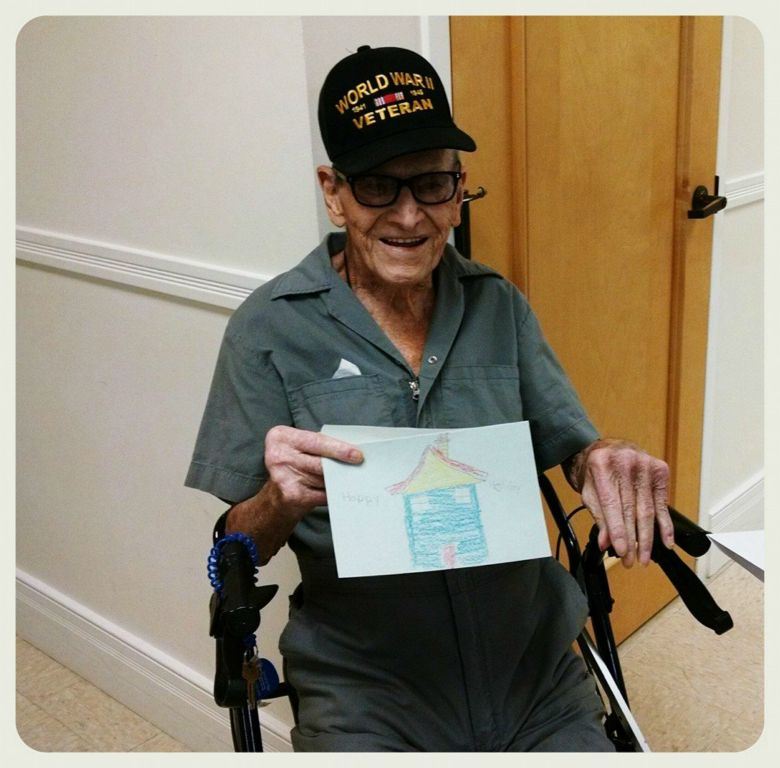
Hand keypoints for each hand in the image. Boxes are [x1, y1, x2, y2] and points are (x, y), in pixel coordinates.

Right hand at [226, 426, 362, 561]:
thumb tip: (352, 449)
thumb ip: (318, 444)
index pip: (316, 441)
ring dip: (339, 480)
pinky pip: (321, 495)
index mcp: (280, 437)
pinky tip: (339, 492)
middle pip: (320, 462)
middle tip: (360, 465)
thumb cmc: (294, 464)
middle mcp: (278, 455)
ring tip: (350, 477)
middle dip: (342, 464)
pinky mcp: (291, 496)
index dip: (339, 448)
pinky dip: (332, 494)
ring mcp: (283, 477)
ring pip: (323, 479)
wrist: (274, 496)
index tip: (358, 454)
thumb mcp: (299, 447)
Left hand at [569, 439, 673, 566]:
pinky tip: (666, 542)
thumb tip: (606, 542)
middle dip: (632, 539)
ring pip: (648, 509)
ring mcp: (645, 464)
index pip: (612, 504)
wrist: (606, 448)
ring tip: (644, 557)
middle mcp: (625, 462)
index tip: (622, 551)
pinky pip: (662, 503)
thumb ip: (598, 516)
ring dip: (647, 538)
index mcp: (602, 465)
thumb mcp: (589, 491)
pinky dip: (664, 525)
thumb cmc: (595, 470)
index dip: (618, 531)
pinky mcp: (660, 470)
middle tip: (631, 560)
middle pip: (631, 509)